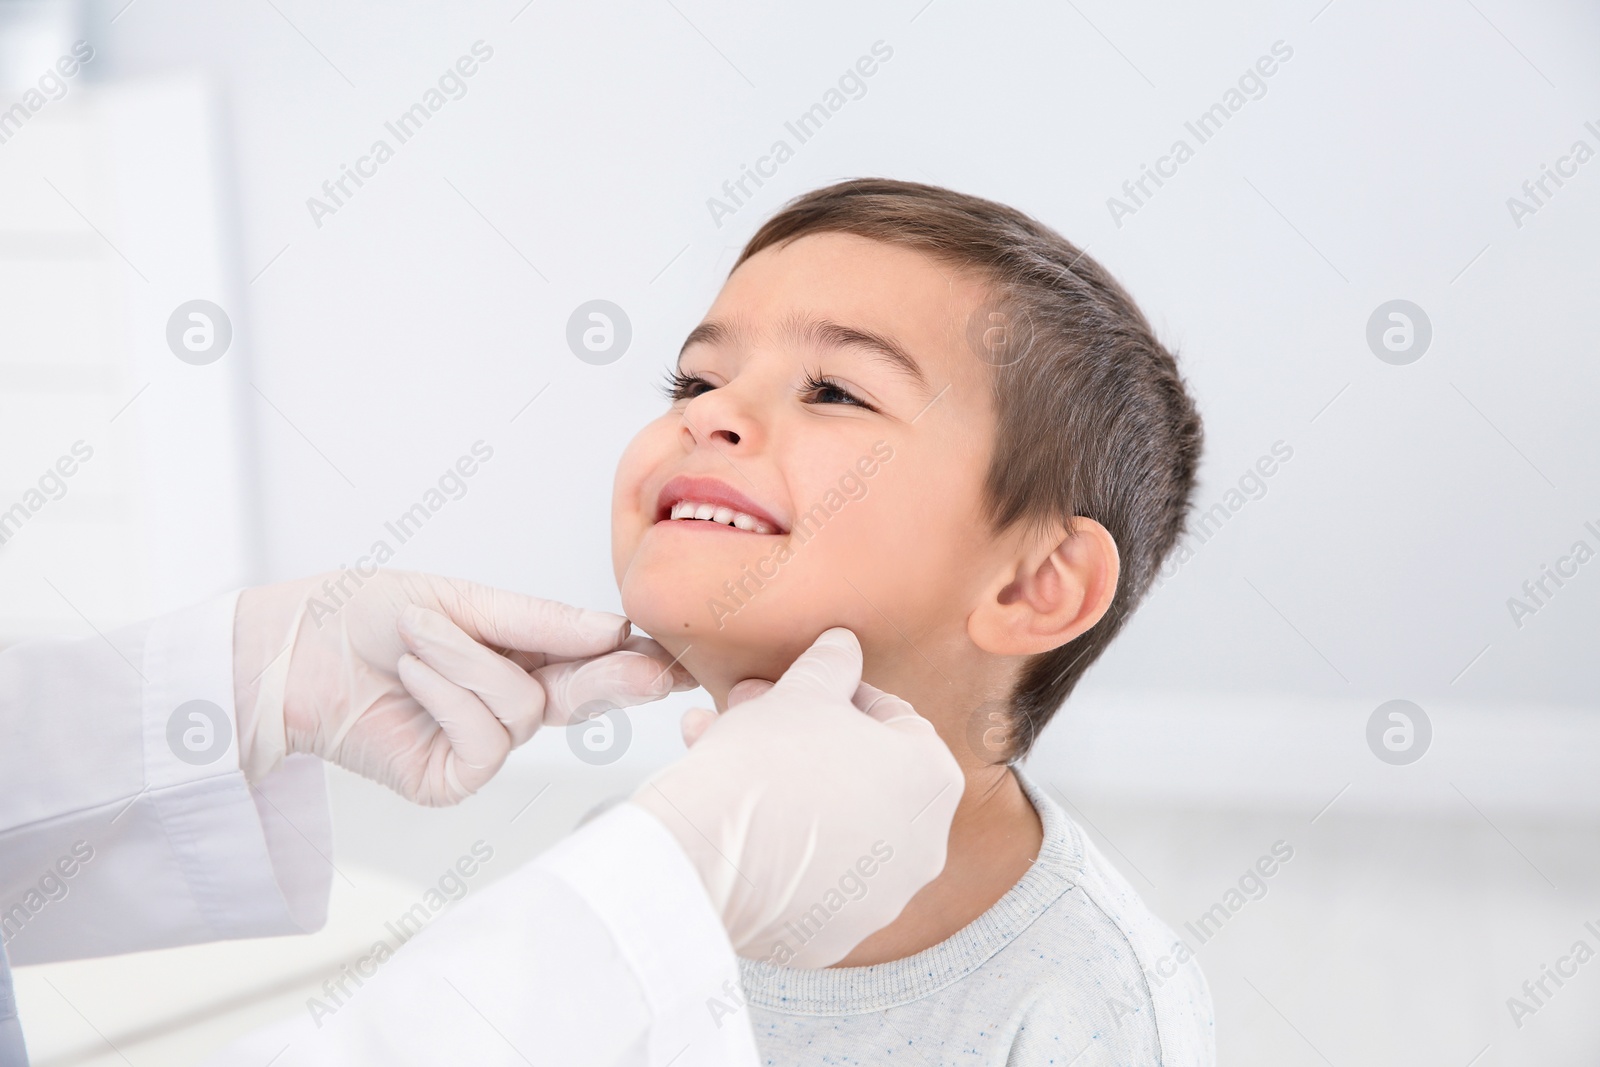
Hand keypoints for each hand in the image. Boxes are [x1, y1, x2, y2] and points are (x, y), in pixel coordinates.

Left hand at [233, 570, 692, 805]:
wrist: (289, 650)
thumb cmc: (362, 618)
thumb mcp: (461, 601)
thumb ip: (539, 622)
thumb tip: (612, 628)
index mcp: (520, 657)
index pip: (593, 663)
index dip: (636, 660)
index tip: (679, 655)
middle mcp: (509, 706)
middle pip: (586, 698)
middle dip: (617, 677)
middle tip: (654, 667)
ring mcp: (481, 747)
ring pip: (527, 709)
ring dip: (469, 661)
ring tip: (418, 638)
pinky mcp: (449, 780)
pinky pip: (485, 739)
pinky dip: (449, 694)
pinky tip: (414, 674)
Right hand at [631, 628, 962, 967]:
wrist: (707, 855)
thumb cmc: (764, 766)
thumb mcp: (802, 692)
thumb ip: (832, 665)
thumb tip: (842, 646)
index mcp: (933, 779)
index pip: (896, 720)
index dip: (841, 697)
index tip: (800, 691)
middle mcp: (923, 845)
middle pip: (862, 775)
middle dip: (806, 740)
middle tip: (752, 715)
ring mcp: (881, 898)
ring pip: (833, 825)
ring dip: (786, 787)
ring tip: (720, 752)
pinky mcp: (835, 936)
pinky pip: (811, 878)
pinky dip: (780, 847)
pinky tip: (732, 815)